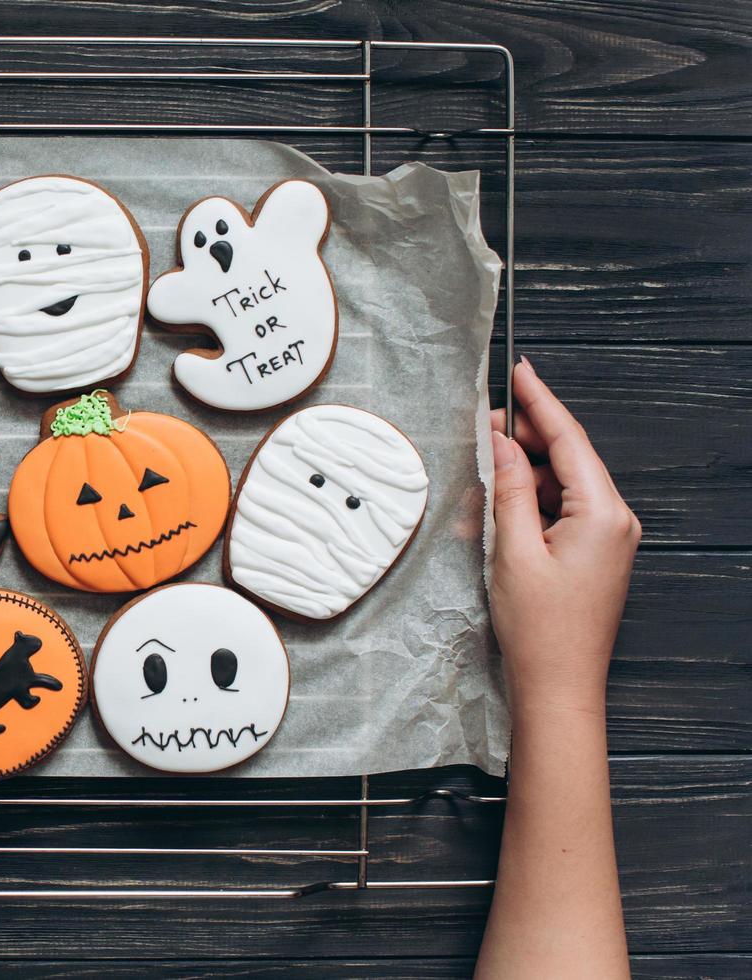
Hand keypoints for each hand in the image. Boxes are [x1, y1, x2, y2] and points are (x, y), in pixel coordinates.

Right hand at [489, 357, 640, 717]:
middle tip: (485, 420)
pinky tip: (501, 502)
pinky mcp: (595, 554)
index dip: (541, 402)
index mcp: (603, 513)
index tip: (520, 371)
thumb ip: (508, 490)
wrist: (560, 686)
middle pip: (568, 457)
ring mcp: (608, 538)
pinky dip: (532, 500)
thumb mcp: (513, 551)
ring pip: (562, 483)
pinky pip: (563, 510)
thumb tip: (500, 445)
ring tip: (483, 467)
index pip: (569, 440)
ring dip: (524, 472)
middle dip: (527, 436)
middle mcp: (615, 520)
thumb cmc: (540, 628)